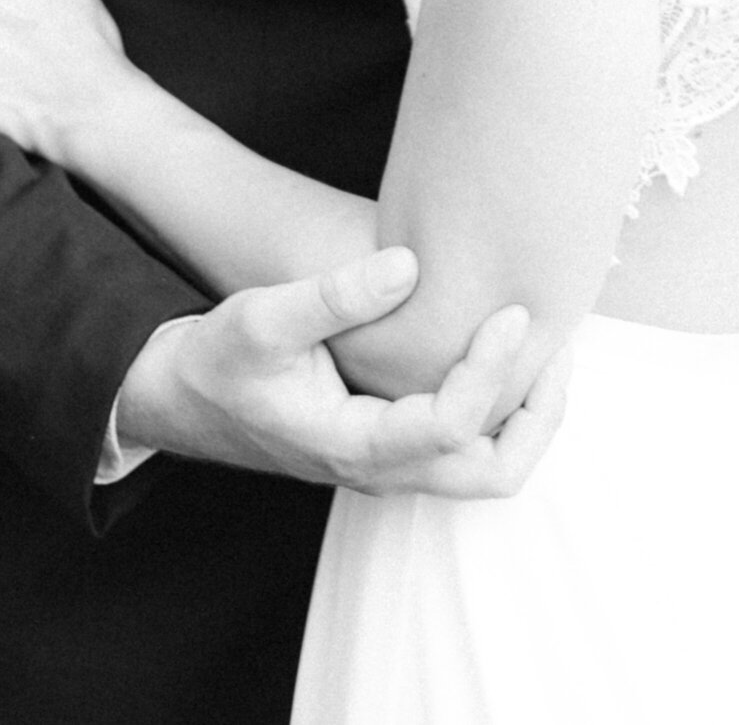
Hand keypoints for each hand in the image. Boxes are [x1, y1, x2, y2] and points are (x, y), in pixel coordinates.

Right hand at [127, 247, 569, 497]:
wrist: (182, 401)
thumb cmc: (219, 359)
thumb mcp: (263, 318)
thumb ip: (334, 295)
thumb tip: (409, 264)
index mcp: (353, 446)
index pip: (451, 425)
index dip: (491, 368)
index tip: (512, 309)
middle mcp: (382, 470)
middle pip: (493, 473)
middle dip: (539, 414)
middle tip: (556, 341)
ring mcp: (390, 464)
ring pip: (487, 467)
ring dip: (528, 413)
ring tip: (545, 342)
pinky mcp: (391, 445)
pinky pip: (468, 445)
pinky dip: (502, 407)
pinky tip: (503, 347)